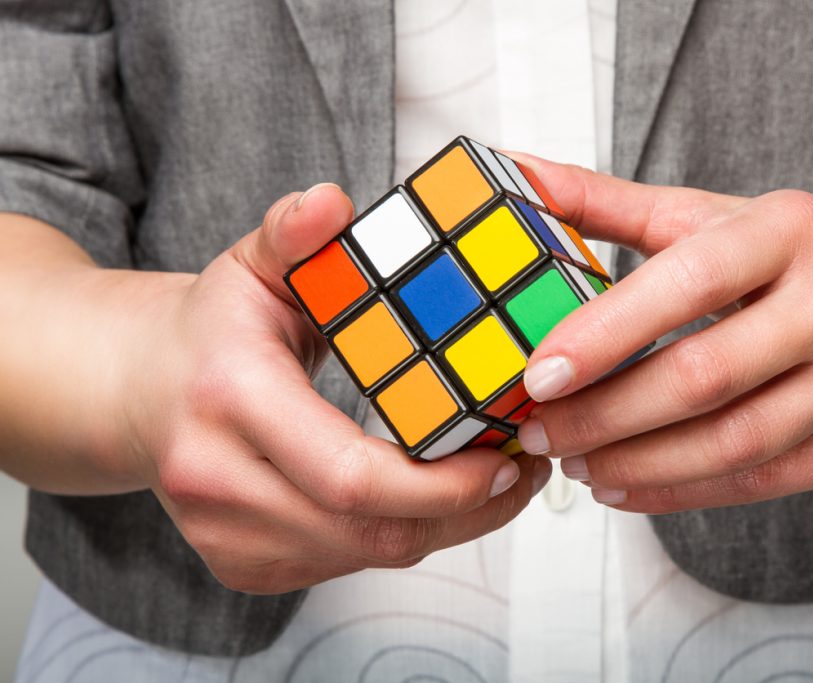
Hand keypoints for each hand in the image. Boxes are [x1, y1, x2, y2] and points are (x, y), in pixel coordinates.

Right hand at [118, 184, 549, 591]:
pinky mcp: (242, 565)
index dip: (441, 483)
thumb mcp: (253, 266)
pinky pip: (344, 566)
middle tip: (520, 474)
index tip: (503, 459)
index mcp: (229, 401)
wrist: (139, 392)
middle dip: (462, 512)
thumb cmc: (212, 329)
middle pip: (369, 533)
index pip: (350, 475)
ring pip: (365, 557)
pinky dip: (399, 537)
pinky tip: (432, 502)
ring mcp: (227, 536)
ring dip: (443, 529)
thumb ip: (292, 233)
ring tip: (493, 485)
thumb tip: (330, 202)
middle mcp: (218, 482)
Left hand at [511, 156, 812, 512]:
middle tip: (541, 433)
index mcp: (793, 231)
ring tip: (576, 462)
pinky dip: (684, 489)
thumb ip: (620, 206)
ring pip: (733, 440)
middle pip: (704, 375)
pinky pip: (765, 478)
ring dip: (638, 461)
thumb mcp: (729, 219)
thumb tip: (522, 178)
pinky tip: (628, 485)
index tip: (538, 374)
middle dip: (606, 415)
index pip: (689, 282)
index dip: (606, 333)